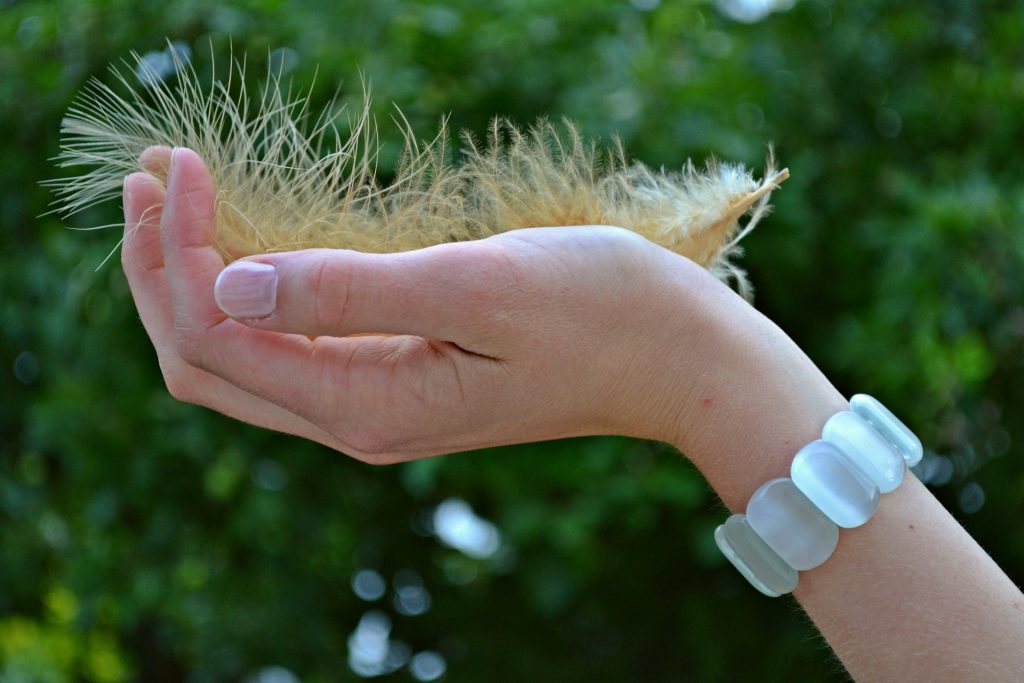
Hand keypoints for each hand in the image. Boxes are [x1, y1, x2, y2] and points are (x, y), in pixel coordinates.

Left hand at [122, 146, 740, 462]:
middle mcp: (358, 421)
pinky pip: (289, 348)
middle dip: (160, 272)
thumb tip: (230, 282)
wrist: (680, 360)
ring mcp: (376, 405)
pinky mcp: (398, 380)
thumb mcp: (477, 288)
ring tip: (177, 198)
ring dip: (195, 282)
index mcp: (368, 405)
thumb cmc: (601, 312)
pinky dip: (249, 294)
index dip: (174, 254)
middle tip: (150, 177)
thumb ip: (351, 291)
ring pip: (241, 358)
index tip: (180, 165)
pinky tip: (246, 244)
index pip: (218, 336)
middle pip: (208, 360)